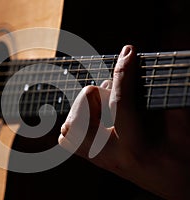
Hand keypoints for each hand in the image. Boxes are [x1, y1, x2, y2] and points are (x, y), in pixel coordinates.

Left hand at [59, 45, 189, 198]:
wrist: (179, 188)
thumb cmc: (184, 159)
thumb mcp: (181, 128)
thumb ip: (162, 99)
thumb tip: (142, 72)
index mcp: (134, 146)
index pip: (121, 100)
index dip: (124, 71)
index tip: (128, 52)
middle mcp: (109, 154)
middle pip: (82, 111)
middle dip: (99, 93)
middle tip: (117, 95)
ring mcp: (98, 160)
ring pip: (68, 126)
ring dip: (84, 108)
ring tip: (105, 108)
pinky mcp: (94, 161)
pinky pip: (67, 140)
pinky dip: (76, 123)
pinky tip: (95, 120)